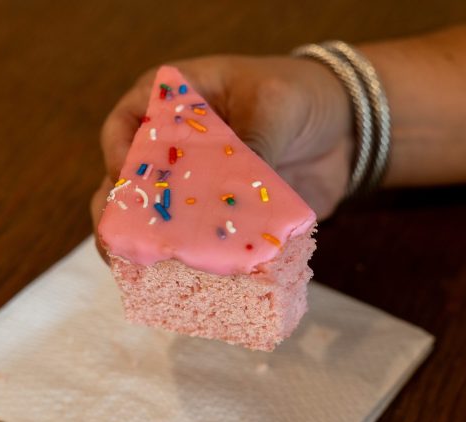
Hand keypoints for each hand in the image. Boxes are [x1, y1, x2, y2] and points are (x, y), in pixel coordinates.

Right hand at [91, 54, 353, 257]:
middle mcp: (176, 144)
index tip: (123, 179)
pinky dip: (195, 262)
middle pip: (129, 179)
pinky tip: (190, 282)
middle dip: (120, 211)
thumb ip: (251, 142)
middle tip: (118, 240)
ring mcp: (196, 183)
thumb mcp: (277, 106)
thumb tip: (230, 195)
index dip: (119, 151)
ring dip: (150, 245)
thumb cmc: (301, 95)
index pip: (129, 120)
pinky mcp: (221, 216)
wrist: (347, 128)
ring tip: (144, 270)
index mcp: (177, 99)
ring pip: (157, 218)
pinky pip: (200, 241)